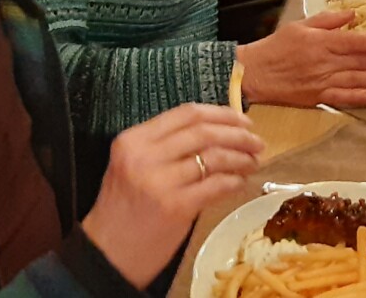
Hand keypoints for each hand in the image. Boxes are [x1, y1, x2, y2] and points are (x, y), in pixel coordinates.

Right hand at [80, 103, 263, 286]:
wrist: (108, 252)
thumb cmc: (125, 207)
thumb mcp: (134, 165)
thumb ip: (166, 145)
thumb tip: (219, 130)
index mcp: (133, 139)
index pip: (187, 113)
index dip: (222, 114)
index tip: (243, 120)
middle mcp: (144, 156)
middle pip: (205, 132)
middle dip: (239, 135)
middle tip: (257, 142)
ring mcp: (160, 181)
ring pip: (215, 157)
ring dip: (242, 158)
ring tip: (253, 163)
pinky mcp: (176, 207)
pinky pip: (217, 185)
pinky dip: (234, 181)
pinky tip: (240, 183)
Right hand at [237, 10, 365, 107]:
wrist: (253, 73)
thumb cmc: (276, 46)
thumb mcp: (300, 25)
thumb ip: (327, 20)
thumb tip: (352, 14)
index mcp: (320, 42)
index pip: (354, 42)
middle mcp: (324, 62)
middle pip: (359, 62)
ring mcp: (320, 82)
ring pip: (355, 80)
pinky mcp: (315, 97)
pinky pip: (339, 98)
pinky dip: (356, 98)